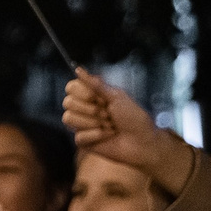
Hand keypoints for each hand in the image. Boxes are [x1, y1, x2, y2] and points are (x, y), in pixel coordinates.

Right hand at [62, 70, 187, 183]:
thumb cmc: (134, 118)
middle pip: (68, 102)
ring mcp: (82, 125)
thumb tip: (78, 69)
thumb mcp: (117, 96)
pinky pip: (79, 136)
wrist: (143, 142)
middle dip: (91, 109)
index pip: (71, 88)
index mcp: (92, 96)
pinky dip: (96, 136)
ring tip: (109, 126)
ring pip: (69, 118)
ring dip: (93, 123)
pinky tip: (107, 137)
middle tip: (108, 114)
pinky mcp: (83, 141)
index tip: (97, 97)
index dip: (81, 92)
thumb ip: (96, 84)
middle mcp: (84, 109)